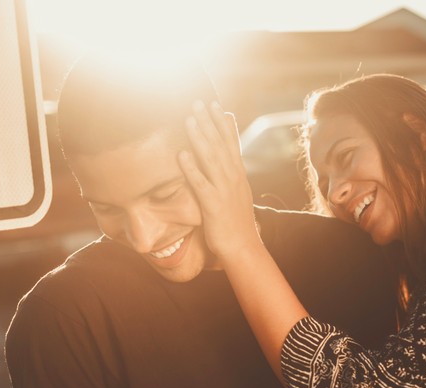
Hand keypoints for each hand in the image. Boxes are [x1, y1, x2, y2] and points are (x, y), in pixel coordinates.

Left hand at [179, 101, 261, 261]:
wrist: (244, 248)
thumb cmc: (236, 222)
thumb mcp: (237, 193)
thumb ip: (231, 174)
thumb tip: (227, 159)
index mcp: (238, 175)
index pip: (231, 143)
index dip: (222, 123)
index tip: (215, 104)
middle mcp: (233, 178)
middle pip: (220, 144)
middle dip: (209, 122)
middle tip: (198, 101)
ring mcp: (224, 190)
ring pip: (211, 159)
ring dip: (200, 137)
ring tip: (189, 119)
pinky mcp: (214, 205)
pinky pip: (201, 183)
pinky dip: (192, 168)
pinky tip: (182, 154)